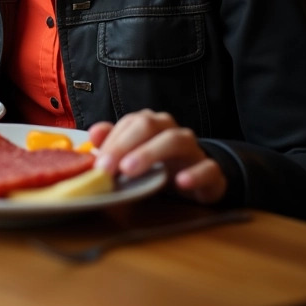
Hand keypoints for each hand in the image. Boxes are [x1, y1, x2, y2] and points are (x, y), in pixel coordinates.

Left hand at [89, 110, 226, 204]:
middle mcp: (171, 131)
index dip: (112, 141)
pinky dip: (195, 174)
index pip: (129, 123)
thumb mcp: (132, 157)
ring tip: (130, 170)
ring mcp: (193, 149)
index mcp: (150, 124)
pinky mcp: (212, 171)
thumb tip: (93, 133)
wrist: (197, 180)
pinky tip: (180, 182)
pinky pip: (208, 168)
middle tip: (107, 168)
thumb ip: (113, 144)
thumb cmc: (158, 166)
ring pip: (176, 140)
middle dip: (124, 145)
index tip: (97, 164)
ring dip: (151, 153)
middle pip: (149, 126)